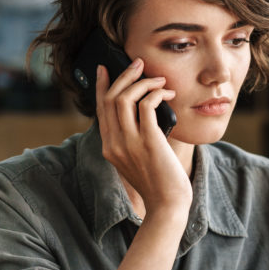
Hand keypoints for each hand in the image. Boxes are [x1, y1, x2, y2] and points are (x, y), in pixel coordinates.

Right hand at [94, 59, 192, 215]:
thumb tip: (145, 110)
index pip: (101, 109)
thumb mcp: (138, 160)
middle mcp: (114, 144)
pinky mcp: (148, 142)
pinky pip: (146, 106)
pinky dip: (155, 94)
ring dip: (142, 82)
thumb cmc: (159, 183)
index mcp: (109, 147)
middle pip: (110, 99)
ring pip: (125, 98)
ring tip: (158, 79)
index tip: (105, 69)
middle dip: (124, 75)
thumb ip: (133, 139)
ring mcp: (129, 143)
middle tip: (139, 63)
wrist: (167, 206)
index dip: (102, 86)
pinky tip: (166, 94)